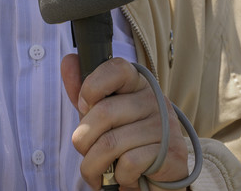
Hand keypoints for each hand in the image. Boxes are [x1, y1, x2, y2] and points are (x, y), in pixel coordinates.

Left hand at [62, 55, 189, 189]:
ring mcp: (165, 126)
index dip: (92, 86)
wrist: (156, 179)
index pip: (117, 68)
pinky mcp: (171, 153)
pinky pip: (129, 163)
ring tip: (97, 171)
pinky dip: (118, 176)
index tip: (84, 106)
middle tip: (86, 152)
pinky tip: (123, 176)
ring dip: (93, 165)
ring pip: (111, 143)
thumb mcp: (101, 116)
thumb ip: (85, 91)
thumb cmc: (125, 143)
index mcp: (138, 84)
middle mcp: (155, 100)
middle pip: (104, 112)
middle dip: (83, 140)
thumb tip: (69, 61)